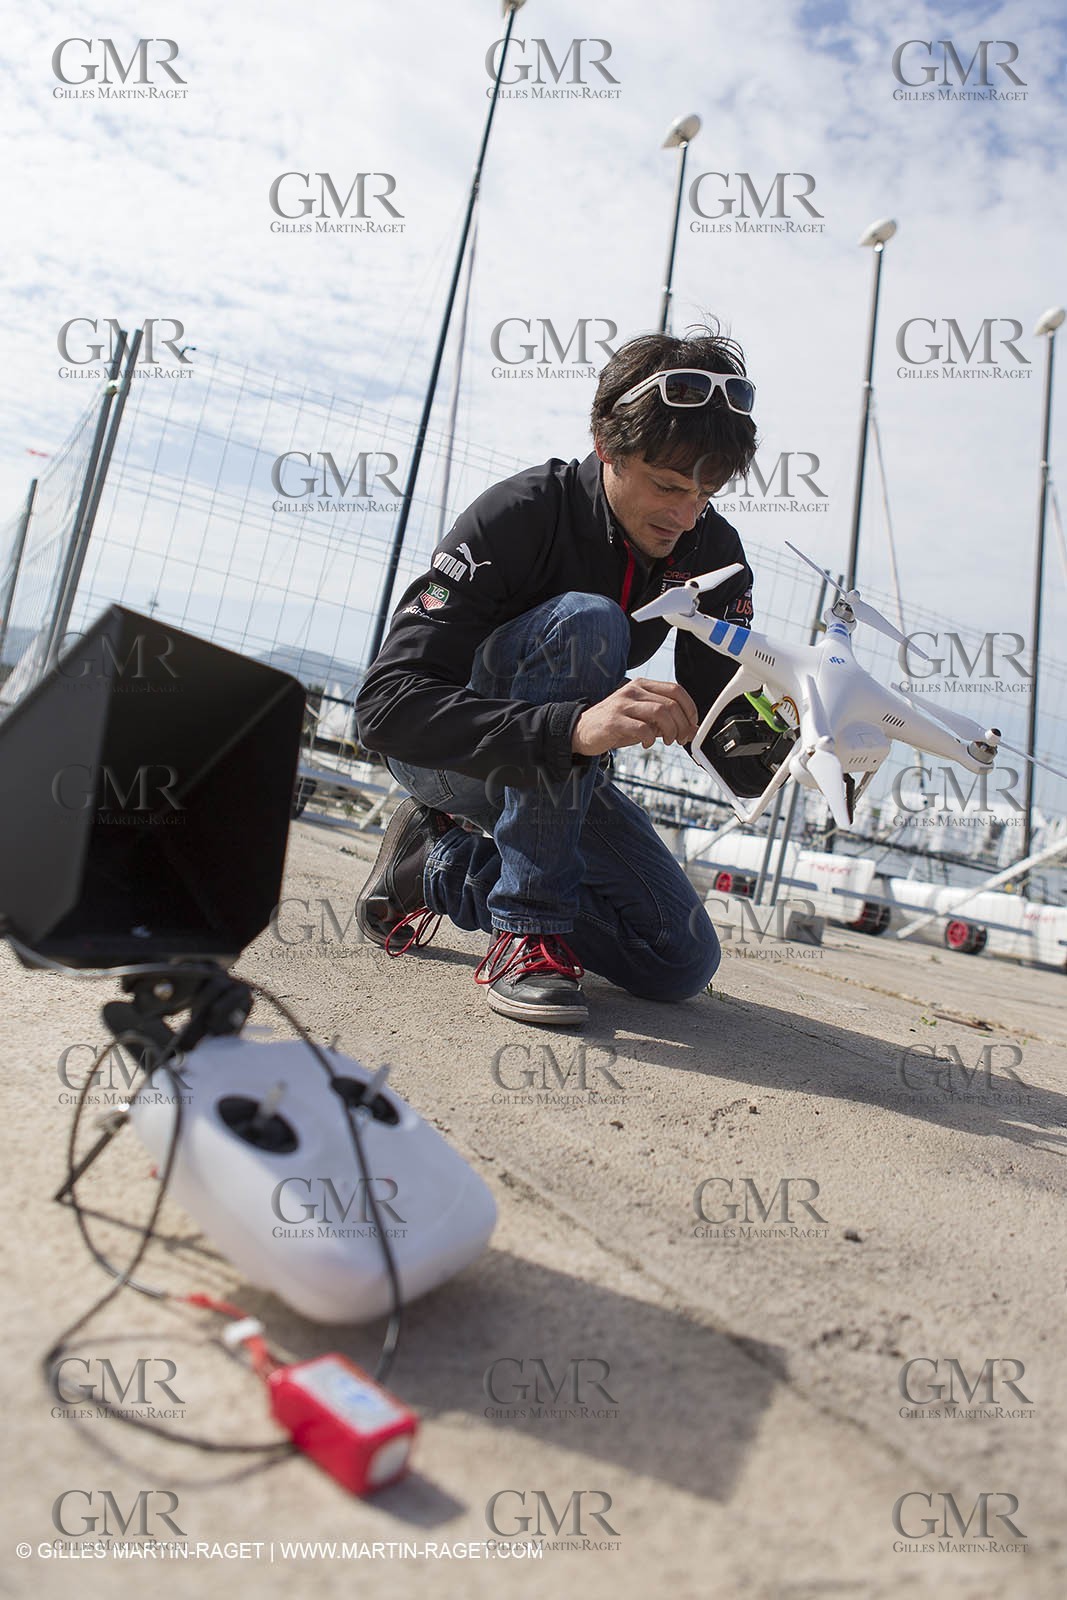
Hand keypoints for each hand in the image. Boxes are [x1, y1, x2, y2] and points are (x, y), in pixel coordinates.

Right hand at [571, 678, 699, 756]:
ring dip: (671, 730)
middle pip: (671, 703)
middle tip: (681, 739)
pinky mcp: (614, 721)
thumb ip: (665, 721)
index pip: (676, 689)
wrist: (582, 731)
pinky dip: (650, 738)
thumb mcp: (643, 719)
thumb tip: (692, 730)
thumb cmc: (615, 725)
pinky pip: (642, 728)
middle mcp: (633, 690)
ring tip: (668, 741)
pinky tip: (647, 743)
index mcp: (642, 685)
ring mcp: (623, 704)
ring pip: (660, 712)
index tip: (691, 724)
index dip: (690, 708)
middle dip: (682, 724)